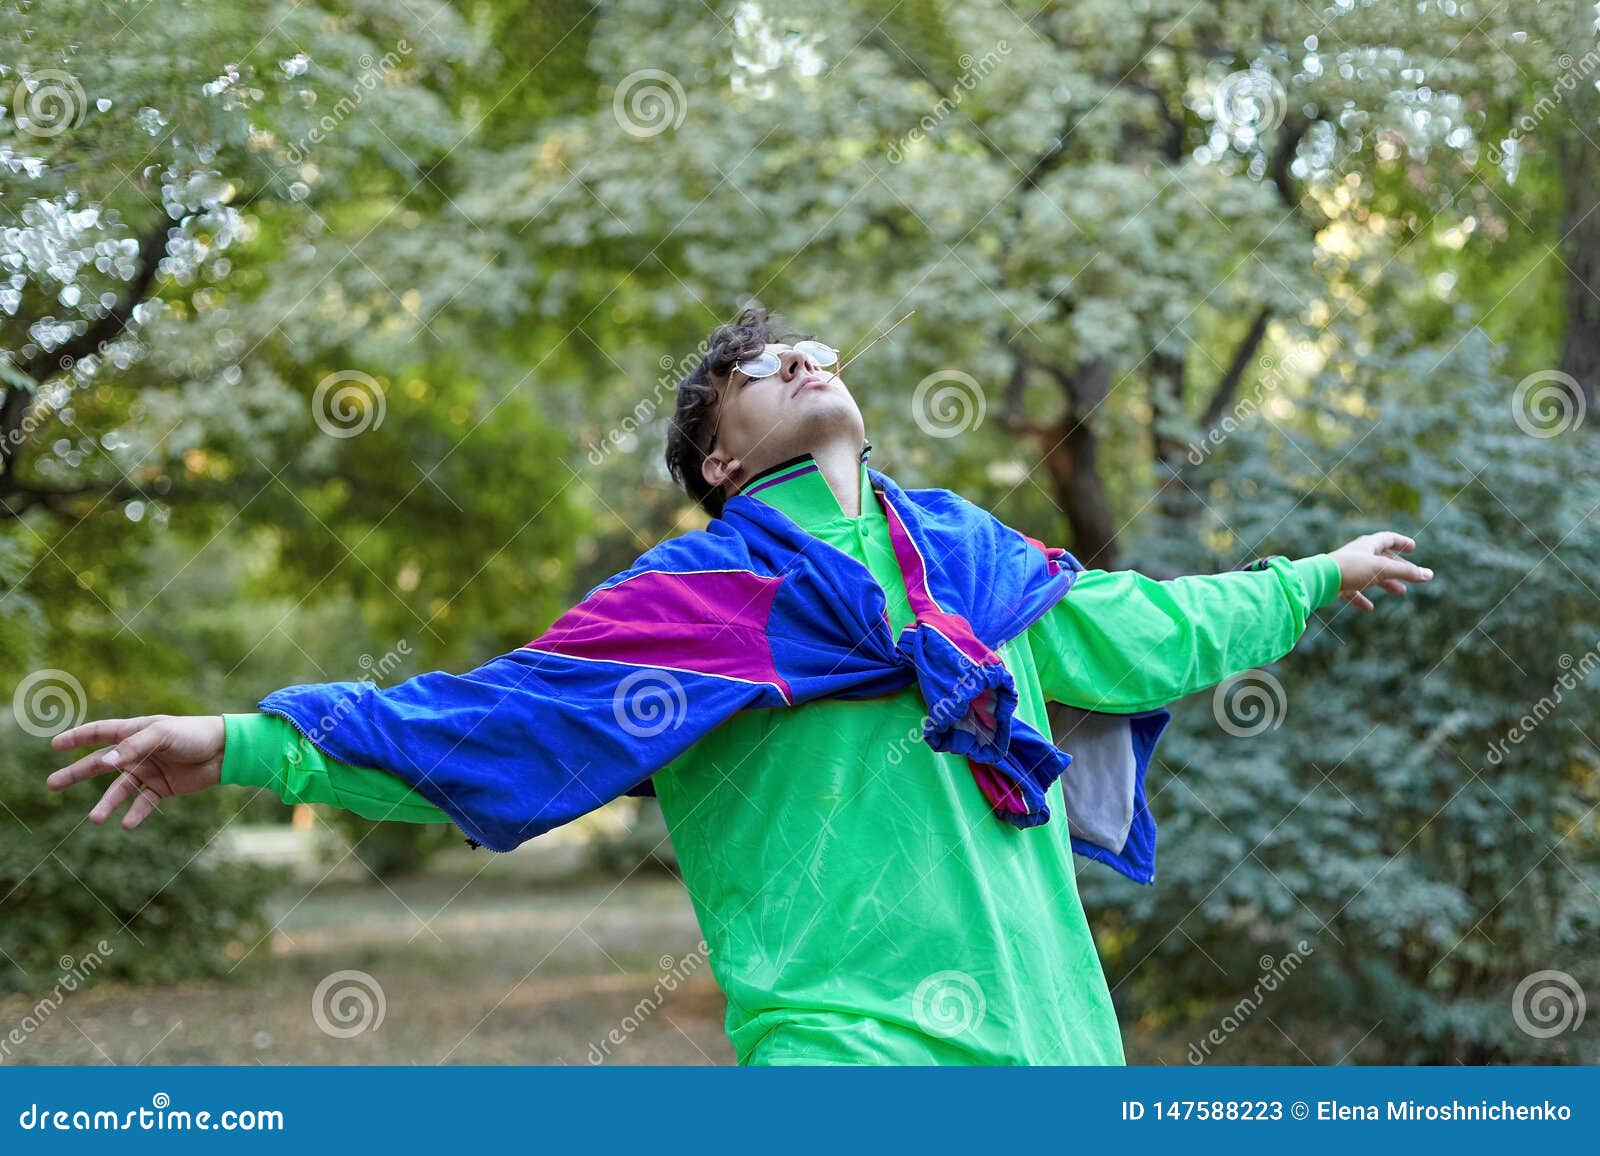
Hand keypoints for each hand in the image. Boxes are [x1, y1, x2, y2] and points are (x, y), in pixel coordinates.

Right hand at [47, 715, 225, 828]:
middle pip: (100, 764)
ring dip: (107, 804)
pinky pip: (144, 803)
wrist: (224, 751)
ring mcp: (148, 771)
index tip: (55, 745)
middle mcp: (137, 752)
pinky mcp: (162, 788)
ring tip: (94, 819)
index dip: (77, 737)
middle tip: (51, 784)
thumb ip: (133, 747)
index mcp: (135, 732)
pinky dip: (135, 814)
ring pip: (120, 790)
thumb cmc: (194, 734)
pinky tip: (127, 824)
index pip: (100, 732)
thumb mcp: (162, 735)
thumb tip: (105, 761)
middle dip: (75, 773)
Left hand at [1328, 531, 1433, 610]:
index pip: (1388, 539)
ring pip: (1370, 575)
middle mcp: (1357, 554)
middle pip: (1381, 559)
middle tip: (1410, 577)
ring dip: (1385, 583)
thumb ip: (1406, 572)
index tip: (1413, 547)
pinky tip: (1369, 608)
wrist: (1320, 579)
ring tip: (1399, 592)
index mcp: (1367, 545)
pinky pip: (1352, 591)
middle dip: (1397, 568)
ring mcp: (1347, 568)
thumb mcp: (1383, 569)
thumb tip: (1429, 575)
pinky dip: (1362, 598)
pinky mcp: (1337, 583)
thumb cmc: (1352, 569)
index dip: (1401, 542)